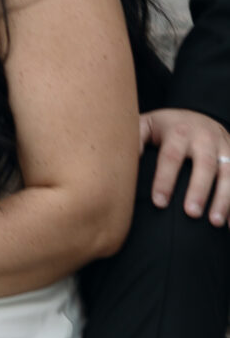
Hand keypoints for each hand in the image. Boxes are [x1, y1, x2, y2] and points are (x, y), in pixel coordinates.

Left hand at [140, 109, 229, 224]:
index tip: (159, 202)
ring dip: (225, 198)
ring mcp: (224, 147)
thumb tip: (118, 160)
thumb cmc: (166, 128)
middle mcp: (205, 138)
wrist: (199, 115)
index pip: (171, 156)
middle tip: (191, 213)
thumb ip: (134, 139)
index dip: (165, 179)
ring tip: (216, 222)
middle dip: (199, 189)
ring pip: (229, 173)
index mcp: (179, 131)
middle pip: (204, 164)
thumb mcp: (148, 125)